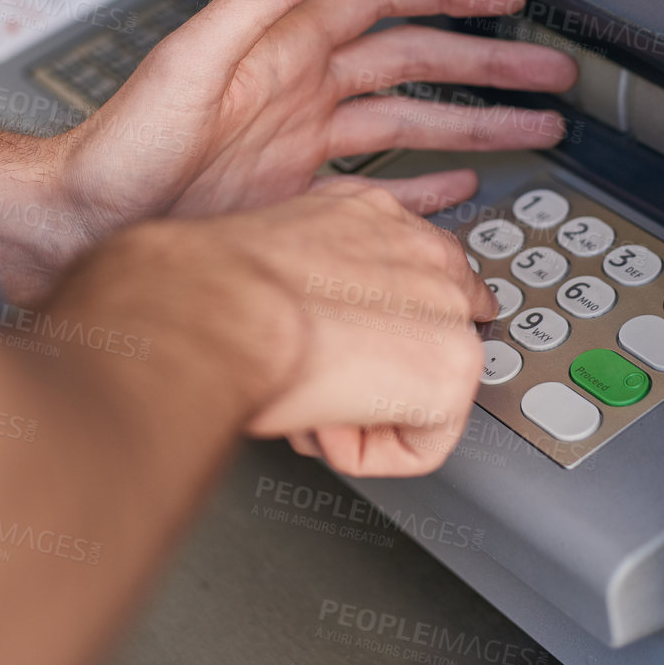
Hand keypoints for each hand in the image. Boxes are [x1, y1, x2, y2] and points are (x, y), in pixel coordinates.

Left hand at [0, 0, 576, 299]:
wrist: (86, 219)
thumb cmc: (122, 141)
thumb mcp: (192, 56)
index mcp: (286, 48)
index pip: (385, 2)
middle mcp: (303, 89)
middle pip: (419, 62)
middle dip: (489, 62)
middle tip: (550, 70)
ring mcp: (304, 143)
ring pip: (413, 120)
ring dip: (476, 121)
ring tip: (537, 124)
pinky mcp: (296, 194)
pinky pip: (379, 182)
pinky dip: (426, 183)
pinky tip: (463, 181)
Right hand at [84, 179, 494, 476]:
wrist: (213, 309)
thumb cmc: (212, 287)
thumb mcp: (271, 252)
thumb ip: (308, 272)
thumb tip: (303, 308)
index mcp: (372, 211)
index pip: (408, 276)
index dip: (367, 328)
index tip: (334, 346)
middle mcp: (421, 247)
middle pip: (434, 329)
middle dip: (381, 368)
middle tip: (322, 379)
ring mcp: (446, 306)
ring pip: (430, 387)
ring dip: (373, 409)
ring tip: (317, 401)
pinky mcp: (451, 366)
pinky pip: (426, 442)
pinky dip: (373, 453)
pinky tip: (328, 424)